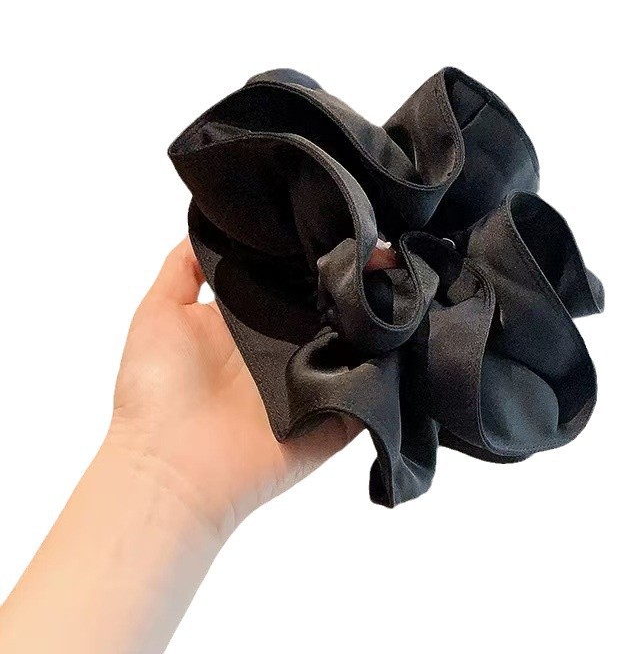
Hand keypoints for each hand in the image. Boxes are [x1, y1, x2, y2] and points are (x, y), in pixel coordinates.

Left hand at [109, 238, 382, 536]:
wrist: (170, 468)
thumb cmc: (156, 390)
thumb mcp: (159, 312)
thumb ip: (185, 266)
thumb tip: (211, 222)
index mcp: (255, 323)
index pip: (298, 280)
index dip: (319, 255)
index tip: (345, 225)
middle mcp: (289, 348)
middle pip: (334, 307)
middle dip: (360, 280)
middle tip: (386, 254)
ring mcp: (316, 383)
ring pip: (361, 344)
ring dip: (382, 319)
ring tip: (406, 284)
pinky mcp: (336, 417)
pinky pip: (373, 391)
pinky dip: (392, 370)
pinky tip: (408, 337)